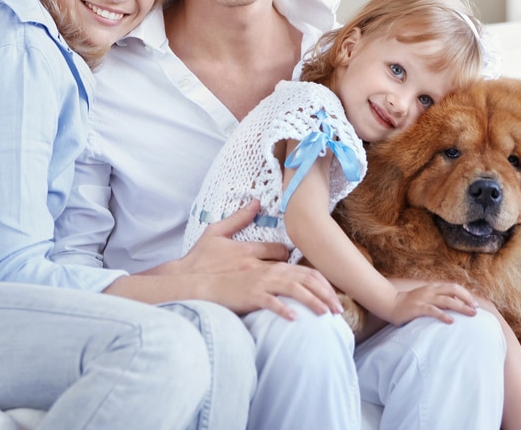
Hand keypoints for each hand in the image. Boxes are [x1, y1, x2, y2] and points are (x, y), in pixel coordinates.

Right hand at [167, 201, 342, 319]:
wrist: (184, 280)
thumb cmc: (198, 260)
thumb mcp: (216, 232)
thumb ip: (238, 218)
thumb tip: (254, 202)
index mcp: (254, 250)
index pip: (286, 254)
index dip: (302, 266)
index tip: (316, 281)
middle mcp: (260, 265)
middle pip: (300, 273)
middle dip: (322, 289)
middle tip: (337, 304)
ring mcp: (255, 281)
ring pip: (293, 288)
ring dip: (314, 301)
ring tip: (327, 314)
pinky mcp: (248, 296)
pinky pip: (272, 303)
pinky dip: (285, 309)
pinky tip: (297, 319)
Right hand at [388, 282, 477, 326]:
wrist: (392, 304)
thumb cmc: (412, 304)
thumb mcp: (428, 298)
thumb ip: (440, 299)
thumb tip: (458, 306)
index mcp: (434, 287)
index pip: (454, 287)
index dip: (466, 295)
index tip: (475, 305)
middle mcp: (431, 290)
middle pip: (453, 290)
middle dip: (467, 299)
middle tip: (476, 310)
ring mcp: (424, 298)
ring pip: (447, 300)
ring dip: (461, 307)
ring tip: (470, 314)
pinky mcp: (418, 308)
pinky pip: (432, 310)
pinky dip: (443, 315)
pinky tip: (451, 321)